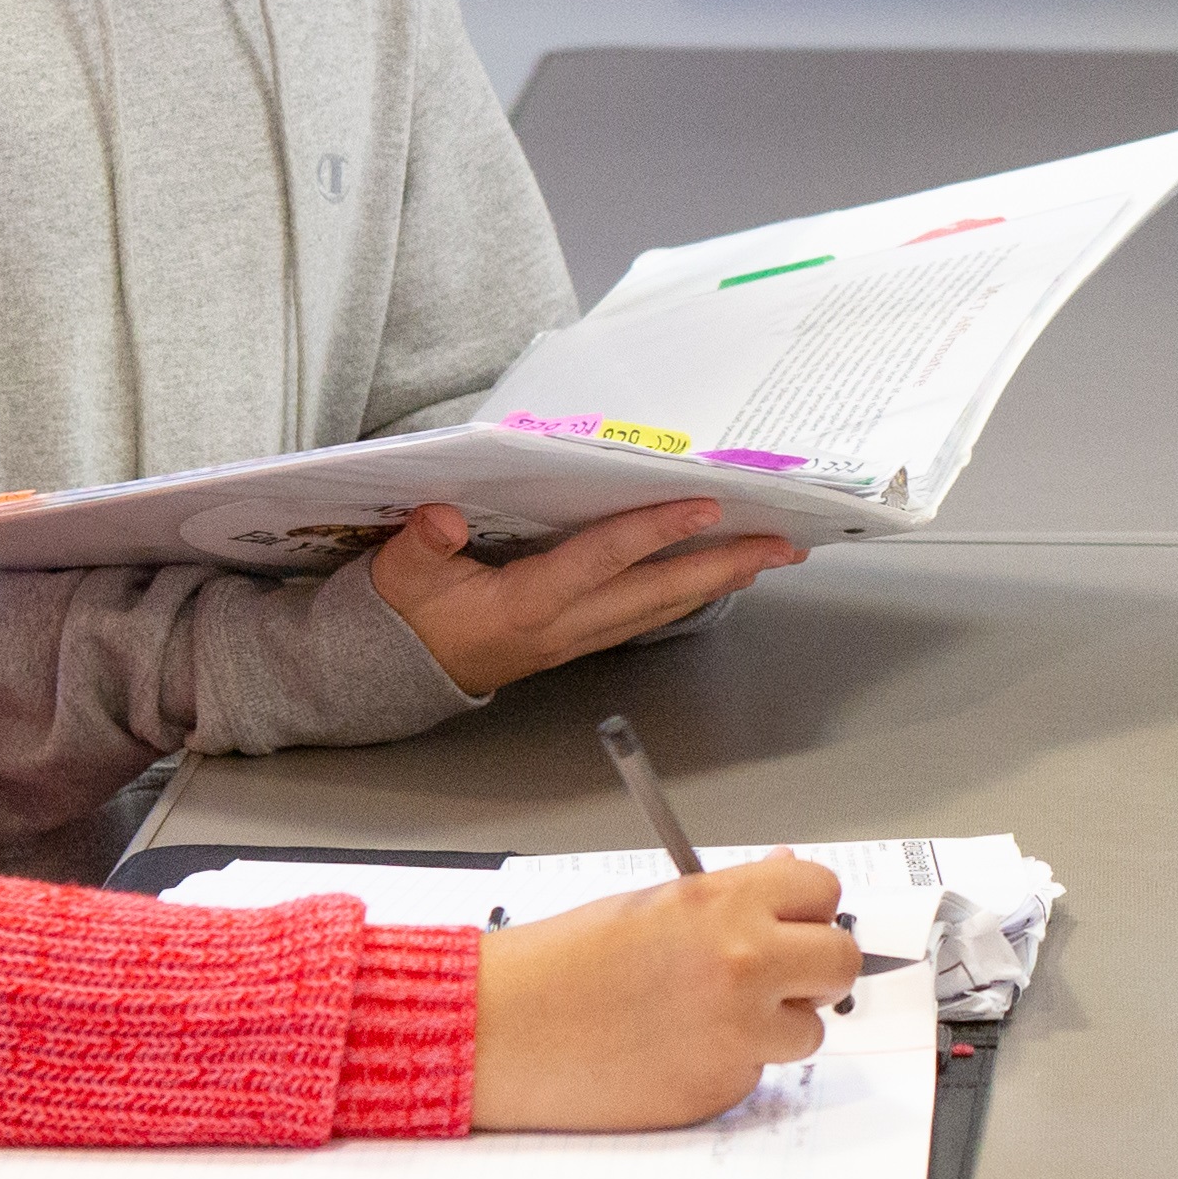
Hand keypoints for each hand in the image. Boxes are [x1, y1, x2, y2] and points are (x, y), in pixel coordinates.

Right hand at [369, 498, 803, 697]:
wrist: (397, 673)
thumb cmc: (405, 614)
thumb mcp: (399, 575)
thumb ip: (420, 547)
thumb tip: (441, 518)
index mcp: (526, 604)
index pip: (601, 560)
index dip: (652, 531)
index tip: (704, 504)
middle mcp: (564, 625)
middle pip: (655, 591)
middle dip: (721, 565)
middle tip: (780, 542)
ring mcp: (577, 637)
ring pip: (660, 606)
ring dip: (718, 581)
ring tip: (769, 554)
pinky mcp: (581, 638)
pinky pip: (647, 614)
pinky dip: (688, 592)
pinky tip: (717, 577)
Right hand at [465, 859, 861, 1127]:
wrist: (503, 1029)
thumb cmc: (562, 961)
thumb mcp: (653, 903)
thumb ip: (731, 898)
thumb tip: (786, 882)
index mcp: (725, 905)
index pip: (822, 892)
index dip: (807, 908)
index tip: (792, 921)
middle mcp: (744, 966)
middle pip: (840, 961)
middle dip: (813, 967)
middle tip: (777, 973)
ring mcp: (738, 1033)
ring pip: (809, 1030)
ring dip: (776, 1025)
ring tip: (708, 1016)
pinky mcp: (720, 1088)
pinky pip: (757, 1072)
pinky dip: (730, 1064)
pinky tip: (675, 1051)